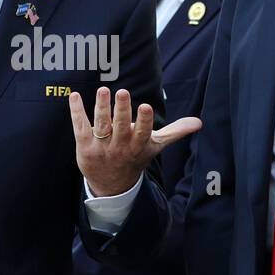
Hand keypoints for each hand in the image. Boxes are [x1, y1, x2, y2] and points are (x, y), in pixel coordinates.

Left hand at [70, 86, 200, 196]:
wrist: (111, 185)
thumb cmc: (135, 157)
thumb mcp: (155, 146)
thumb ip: (175, 132)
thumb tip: (199, 122)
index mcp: (138, 145)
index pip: (142, 132)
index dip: (143, 120)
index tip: (144, 107)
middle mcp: (120, 146)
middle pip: (120, 127)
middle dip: (121, 110)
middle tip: (122, 92)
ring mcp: (101, 147)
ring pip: (101, 125)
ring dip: (101, 107)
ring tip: (103, 90)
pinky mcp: (84, 146)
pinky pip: (80, 127)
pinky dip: (77, 111)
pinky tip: (74, 95)